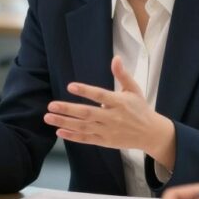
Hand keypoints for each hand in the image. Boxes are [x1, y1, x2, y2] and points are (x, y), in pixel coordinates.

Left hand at [43, 56, 175, 166]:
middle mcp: (112, 117)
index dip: (85, 91)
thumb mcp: (134, 89)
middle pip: (87, 113)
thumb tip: (116, 58)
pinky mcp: (105, 141)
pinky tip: (59, 132)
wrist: (150, 134)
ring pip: (83, 127)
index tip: (70, 86)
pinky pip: (86, 139)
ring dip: (65, 122)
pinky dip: (72, 136)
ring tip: (48, 118)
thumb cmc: (140, 108)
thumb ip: (122, 74)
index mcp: (119, 102)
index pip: (100, 95)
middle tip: (50, 106)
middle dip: (67, 109)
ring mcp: (107, 131)